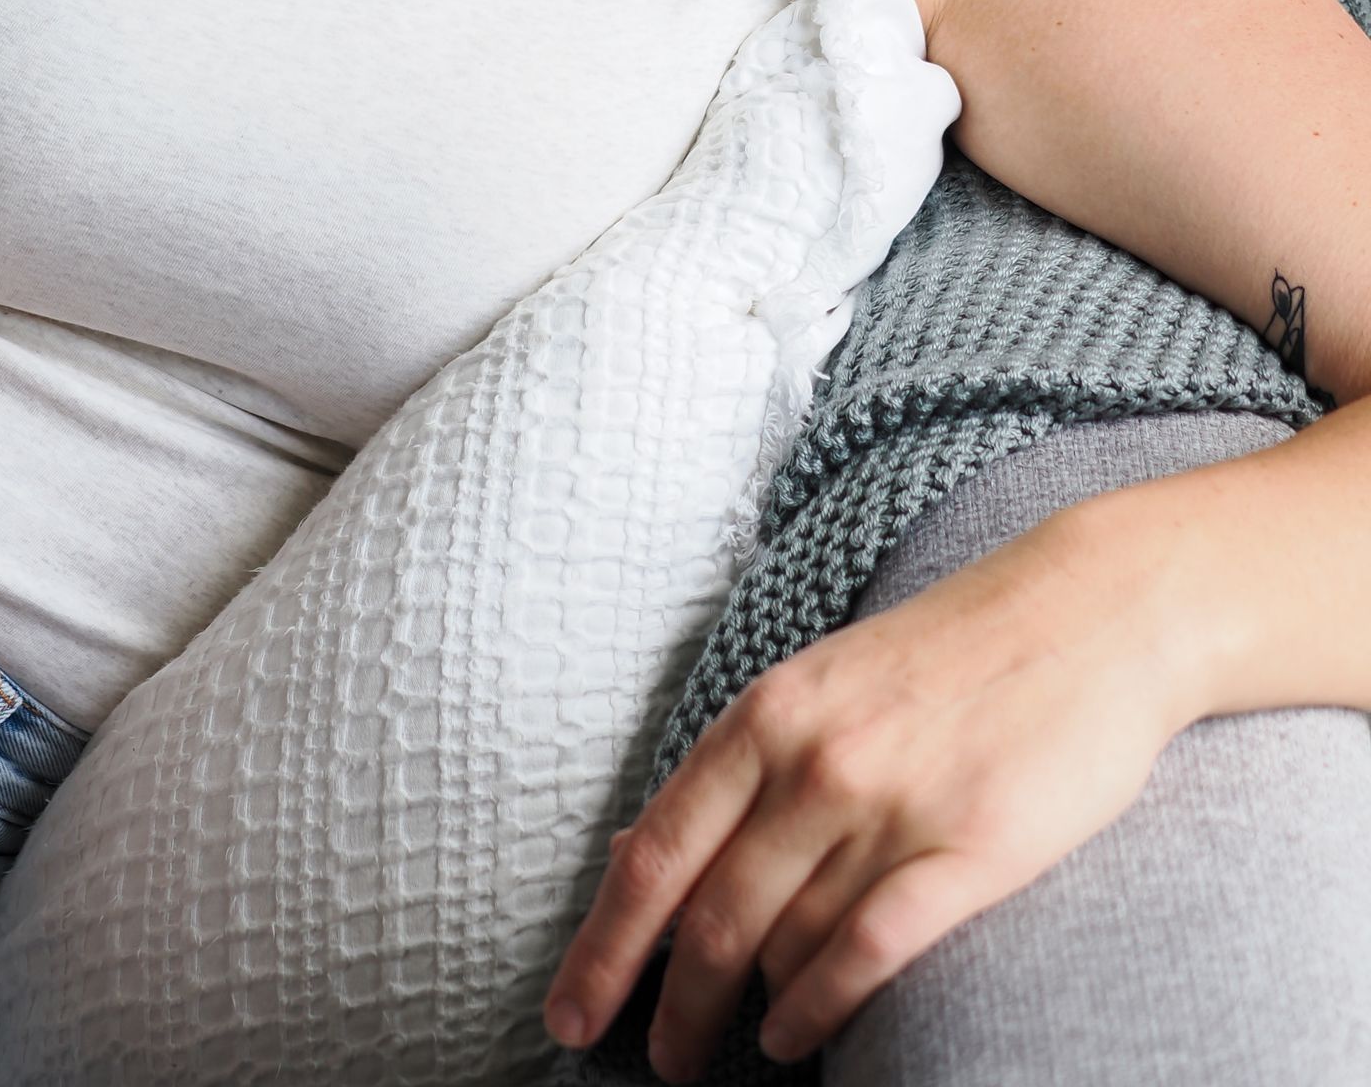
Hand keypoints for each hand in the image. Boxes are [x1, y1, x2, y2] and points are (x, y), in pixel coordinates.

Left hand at [541, 503, 1189, 1076]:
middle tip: (659, 1063)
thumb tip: (629, 848)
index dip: (604, 945)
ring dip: (750, 1010)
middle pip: (710, 915)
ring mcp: (892, 807)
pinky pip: (868, 950)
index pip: (656, 851)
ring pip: (786, 941)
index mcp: (766, 715)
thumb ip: (731, 770)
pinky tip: (798, 1038)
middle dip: (671, 1004)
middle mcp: (814, 761)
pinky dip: (820, 1008)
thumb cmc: (941, 657)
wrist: (1085, 612)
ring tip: (738, 1047)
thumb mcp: (815, 687)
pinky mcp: (972, 851)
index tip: (568, 1013)